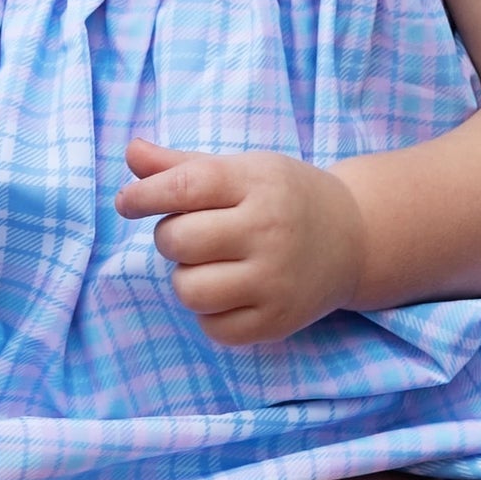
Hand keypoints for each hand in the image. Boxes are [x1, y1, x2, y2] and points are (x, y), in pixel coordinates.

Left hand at [114, 140, 365, 344]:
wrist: (353, 237)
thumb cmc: (282, 197)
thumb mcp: (241, 169)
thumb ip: (181, 165)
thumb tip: (130, 151)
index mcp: (256, 184)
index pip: (185, 187)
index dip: (144, 194)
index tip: (127, 202)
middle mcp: (268, 232)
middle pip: (179, 241)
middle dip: (170, 237)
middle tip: (190, 233)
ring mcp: (276, 281)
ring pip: (190, 289)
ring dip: (186, 278)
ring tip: (209, 264)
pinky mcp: (279, 321)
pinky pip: (214, 328)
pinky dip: (209, 313)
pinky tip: (228, 291)